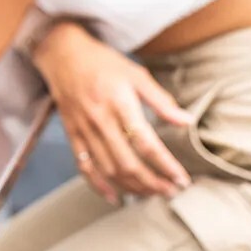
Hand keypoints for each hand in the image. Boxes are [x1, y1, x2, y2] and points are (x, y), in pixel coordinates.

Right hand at [31, 22, 194, 204]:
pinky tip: (114, 197)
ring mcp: (84, 129)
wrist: (63, 54)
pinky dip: (98, 186)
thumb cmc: (103, 62)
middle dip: (152, 183)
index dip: (166, 165)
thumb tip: (187, 121)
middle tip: (171, 192)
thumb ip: (161, 100)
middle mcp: (100, 119)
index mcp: (119, 103)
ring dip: (132, 188)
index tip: (182, 179)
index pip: (146, 143)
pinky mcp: (72, 133)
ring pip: (108, 169)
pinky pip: (84, 166)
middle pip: (128, 163)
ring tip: (151, 194)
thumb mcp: (136, 73)